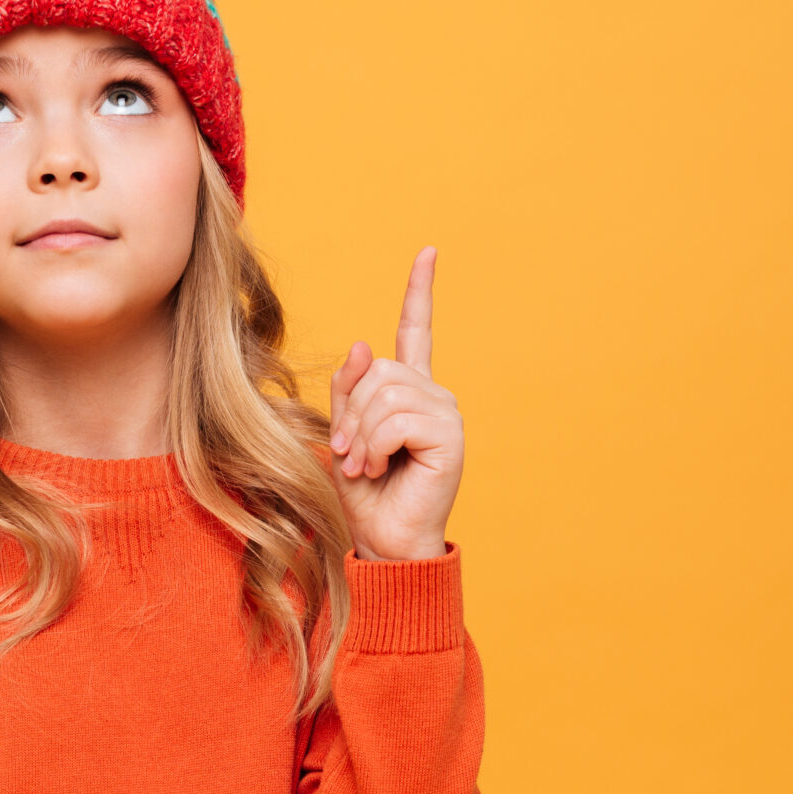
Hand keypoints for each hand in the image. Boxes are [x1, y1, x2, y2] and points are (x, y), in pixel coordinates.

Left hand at [327, 246, 464, 561]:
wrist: (385, 541)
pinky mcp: (450, 435)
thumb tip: (362, 343)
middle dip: (351, 413)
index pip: (416, 330)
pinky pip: (396, 419)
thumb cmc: (365, 493)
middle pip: (377, 369)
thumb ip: (348, 390)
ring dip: (361, 434)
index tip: (429, 252)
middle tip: (353, 455)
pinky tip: (384, 468)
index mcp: (408, 391)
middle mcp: (433, 394)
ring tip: (368, 466)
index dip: (420, 291)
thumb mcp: (342, 434)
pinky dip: (377, 445)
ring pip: (384, 393)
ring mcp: (445, 413)